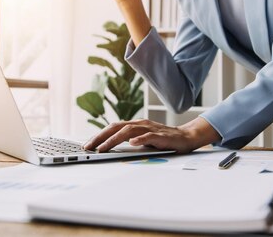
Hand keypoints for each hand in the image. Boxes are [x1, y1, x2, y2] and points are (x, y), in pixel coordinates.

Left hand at [84, 118, 221, 153]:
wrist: (185, 138)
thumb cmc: (163, 140)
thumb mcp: (142, 140)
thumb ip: (128, 141)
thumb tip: (109, 148)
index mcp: (135, 125)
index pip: (113, 127)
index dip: (99, 135)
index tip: (87, 145)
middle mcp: (140, 124)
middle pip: (117, 127)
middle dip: (100, 137)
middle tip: (89, 147)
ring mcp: (150, 128)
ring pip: (129, 131)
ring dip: (114, 139)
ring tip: (103, 147)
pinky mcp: (161, 135)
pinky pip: (149, 136)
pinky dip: (140, 139)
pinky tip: (132, 143)